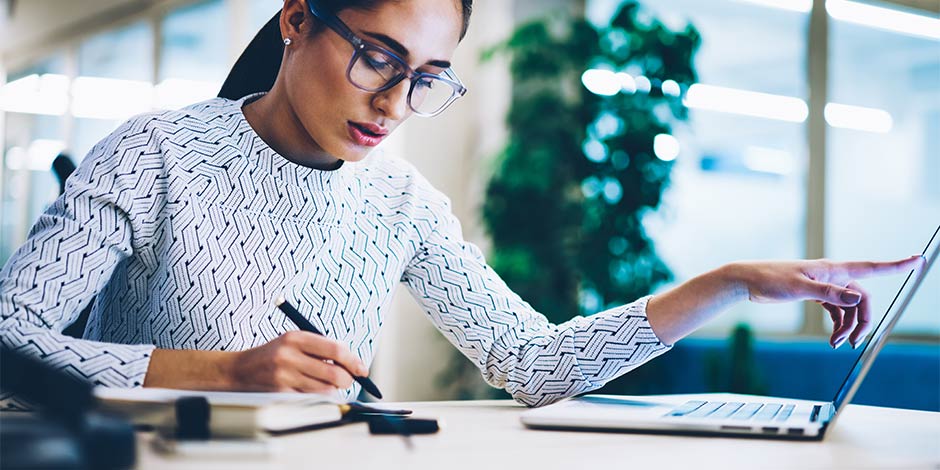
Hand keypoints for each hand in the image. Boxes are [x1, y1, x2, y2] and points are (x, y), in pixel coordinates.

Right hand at [230, 331, 368, 392]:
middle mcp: (289, 356)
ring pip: (325, 389)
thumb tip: (352, 363)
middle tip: (348, 380)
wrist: (239, 370)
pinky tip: (312, 390)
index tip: (362, 369)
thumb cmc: (273, 355)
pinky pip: (311, 399)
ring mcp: (283, 377)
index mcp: (295, 338)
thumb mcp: (293, 342)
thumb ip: (320, 348)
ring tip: (327, 384)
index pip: (335, 350)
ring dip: (333, 390)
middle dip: (347, 379)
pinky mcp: (279, 394)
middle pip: (334, 373)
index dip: (353, 361)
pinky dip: (318, 397)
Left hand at [732, 255, 924, 348]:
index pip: (871, 267)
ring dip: (847, 326)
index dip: (896, 265)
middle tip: (855, 342)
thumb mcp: (799, 288)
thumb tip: (858, 298)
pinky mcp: (814, 294)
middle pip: (861, 298)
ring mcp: (824, 285)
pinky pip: (836, 310)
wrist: (747, 280)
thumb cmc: (770, 279)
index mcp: (832, 269)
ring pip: (849, 307)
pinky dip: (838, 324)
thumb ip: (829, 293)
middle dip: (863, 320)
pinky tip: (833, 338)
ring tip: (836, 344)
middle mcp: (832, 276)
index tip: (918, 260)